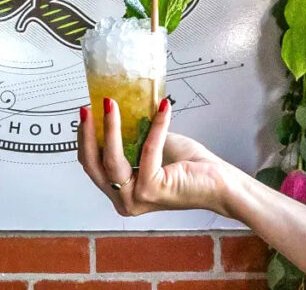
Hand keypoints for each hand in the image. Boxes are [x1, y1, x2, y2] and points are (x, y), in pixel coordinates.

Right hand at [77, 98, 238, 216]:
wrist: (220, 185)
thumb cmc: (190, 169)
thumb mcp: (151, 148)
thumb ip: (131, 137)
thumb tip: (114, 110)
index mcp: (121, 193)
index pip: (92, 166)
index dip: (84, 140)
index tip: (85, 116)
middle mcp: (124, 200)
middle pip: (93, 165)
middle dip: (86, 134)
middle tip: (87, 109)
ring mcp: (136, 197)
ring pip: (112, 159)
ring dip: (110, 127)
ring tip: (110, 104)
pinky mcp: (152, 189)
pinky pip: (147, 150)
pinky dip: (155, 126)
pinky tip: (161, 108)